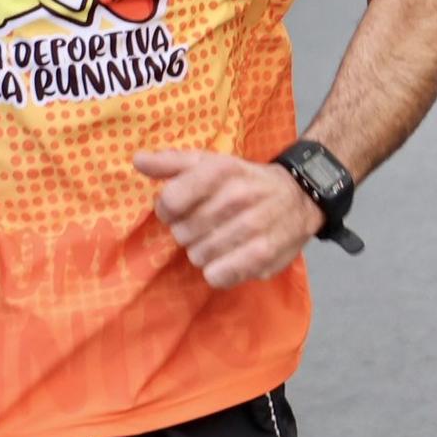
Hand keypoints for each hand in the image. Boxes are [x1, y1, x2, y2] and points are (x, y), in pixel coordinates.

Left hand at [135, 151, 323, 288]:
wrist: (298, 196)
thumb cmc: (243, 180)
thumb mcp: (209, 162)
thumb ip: (171, 162)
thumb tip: (137, 160)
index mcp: (220, 170)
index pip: (170, 200)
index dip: (167, 209)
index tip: (178, 208)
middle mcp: (237, 197)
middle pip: (181, 232)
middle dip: (187, 231)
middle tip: (206, 224)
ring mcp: (252, 228)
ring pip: (197, 256)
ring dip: (203, 251)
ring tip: (219, 239)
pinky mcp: (263, 257)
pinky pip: (217, 276)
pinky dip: (218, 271)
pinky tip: (229, 257)